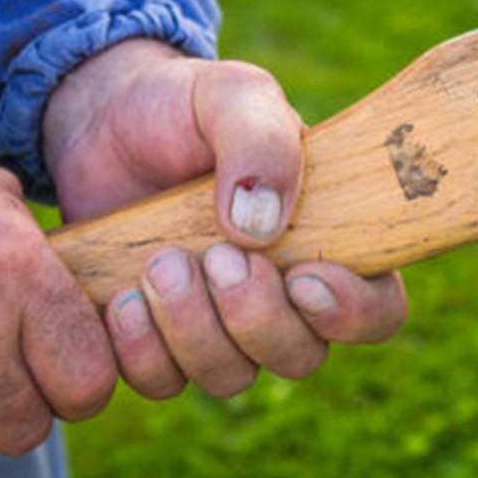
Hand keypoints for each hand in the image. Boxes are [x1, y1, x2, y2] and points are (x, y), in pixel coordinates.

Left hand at [43, 40, 407, 399]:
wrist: (101, 119)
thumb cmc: (185, 106)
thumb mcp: (232, 95)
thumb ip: (260, 139)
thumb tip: (261, 225)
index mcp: (325, 240)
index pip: (376, 309)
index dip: (352, 313)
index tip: (304, 277)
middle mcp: (279, 296)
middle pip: (300, 357)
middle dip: (256, 317)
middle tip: (213, 256)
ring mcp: (217, 325)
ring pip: (229, 377)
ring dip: (193, 332)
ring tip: (158, 264)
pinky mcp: (155, 339)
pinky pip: (161, 382)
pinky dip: (140, 350)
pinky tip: (122, 298)